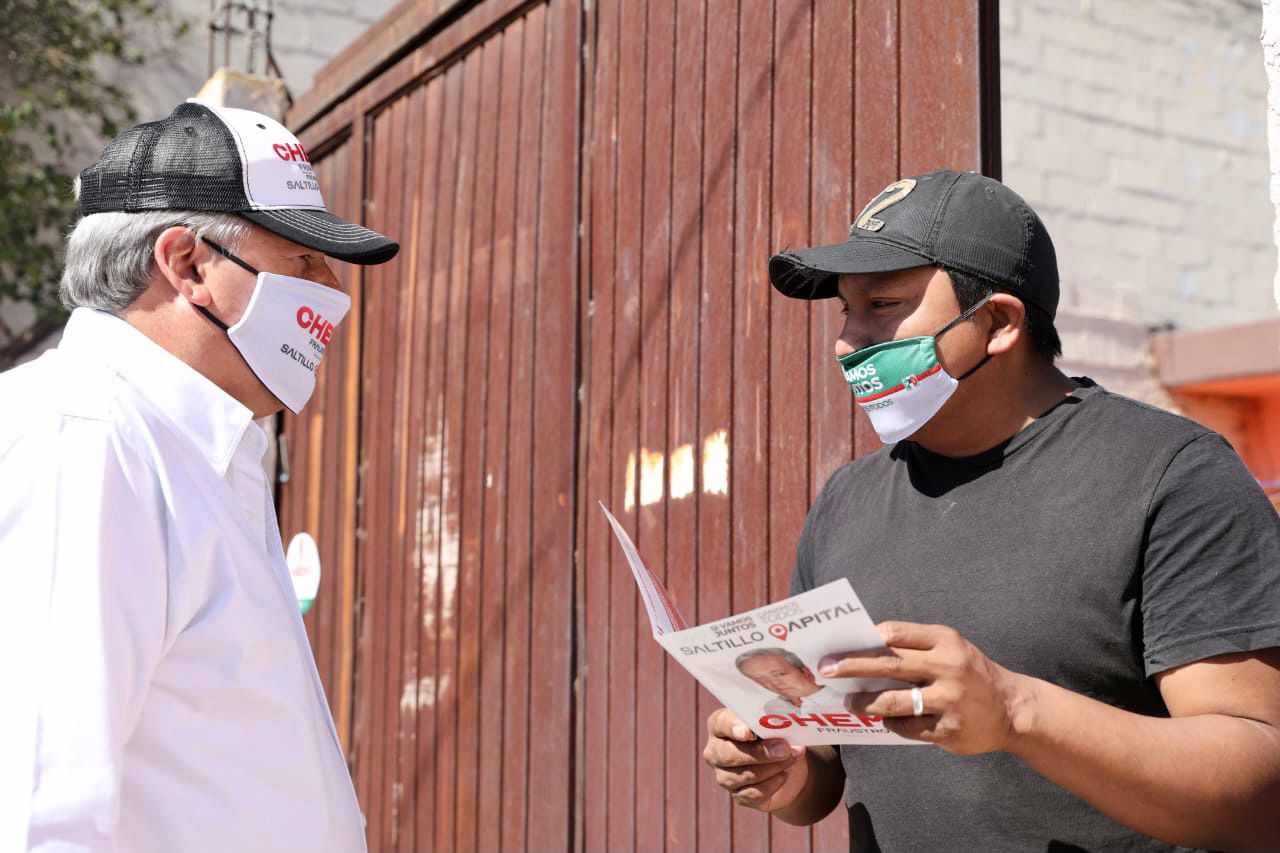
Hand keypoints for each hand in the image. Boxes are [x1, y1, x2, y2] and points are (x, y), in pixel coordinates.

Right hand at [702, 707, 808, 810]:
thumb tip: (788, 715)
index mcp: (719, 725)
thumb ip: (775, 717)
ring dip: (774, 766)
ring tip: (792, 757)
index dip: (733, 727)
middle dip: (760, 752)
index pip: (721, 723)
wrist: (786, 763)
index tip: (747, 731)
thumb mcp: (775, 721)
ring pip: (746, 775)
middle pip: (730, 754)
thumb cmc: (775, 733)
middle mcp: (716, 751)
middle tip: (784, 748)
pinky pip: (755, 793)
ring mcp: (724, 776)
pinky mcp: (738, 795)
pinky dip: (773, 783)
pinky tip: (784, 774)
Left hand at [820, 621, 1034, 754]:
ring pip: (893, 701)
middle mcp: (948, 667)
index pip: (895, 633)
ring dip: (865, 703)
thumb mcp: (949, 648)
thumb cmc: (969, 672)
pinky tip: (886, 720)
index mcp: (945, 640)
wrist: (1013, 708)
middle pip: (888, 664)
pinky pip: (908, 727)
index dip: (864, 640)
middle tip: (826, 670)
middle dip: (852, 667)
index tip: (838, 646)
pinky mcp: (949, 729)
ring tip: (849, 703)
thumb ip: (914, 647)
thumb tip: (862, 650)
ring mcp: (949, 700)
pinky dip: (892, 723)